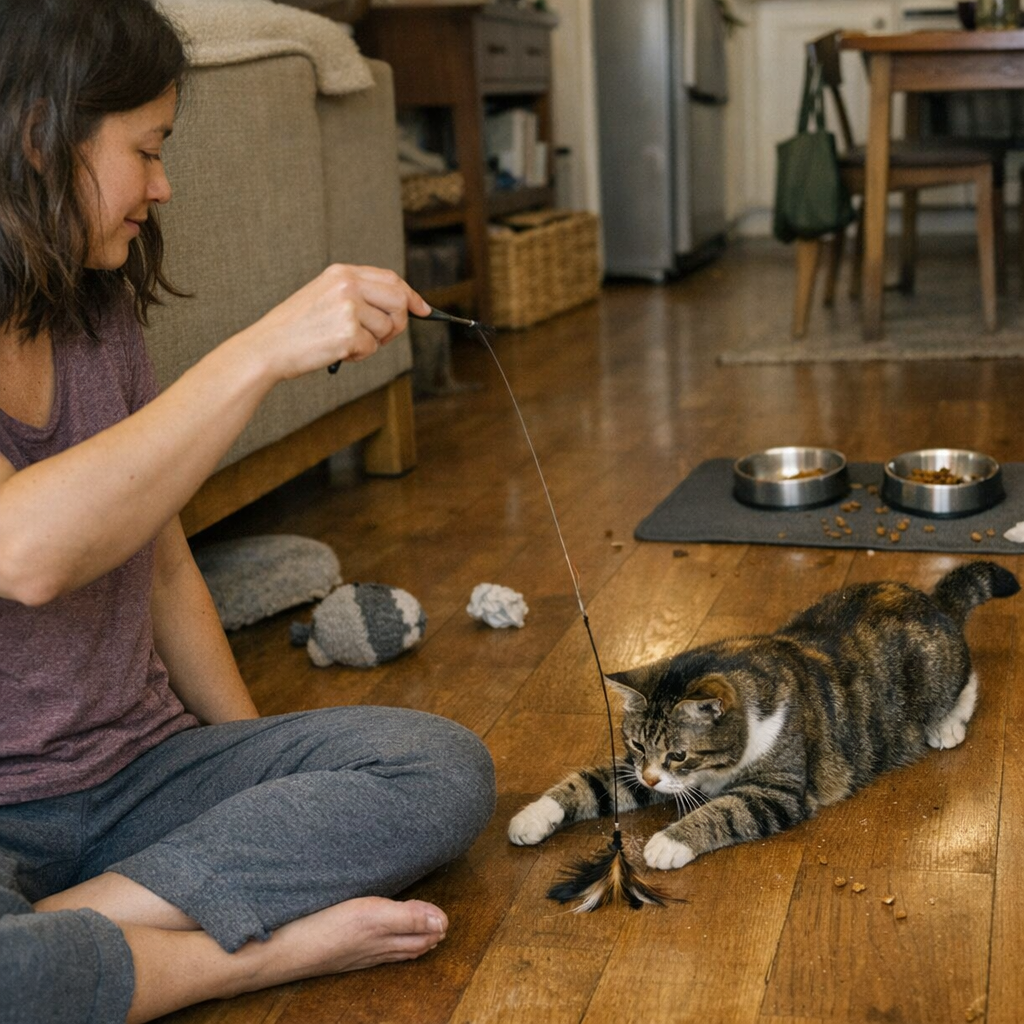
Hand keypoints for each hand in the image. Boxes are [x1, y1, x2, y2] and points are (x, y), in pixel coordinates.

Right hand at [240, 265, 430, 379]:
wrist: (268, 347)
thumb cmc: (296, 328)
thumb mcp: (325, 297)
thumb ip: (358, 296)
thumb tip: (399, 308)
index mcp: (342, 273)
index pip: (390, 278)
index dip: (411, 295)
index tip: (422, 309)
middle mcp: (347, 285)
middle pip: (399, 300)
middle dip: (399, 322)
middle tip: (385, 337)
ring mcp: (349, 308)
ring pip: (387, 328)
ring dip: (372, 343)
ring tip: (344, 343)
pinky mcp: (348, 333)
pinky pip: (372, 348)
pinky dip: (358, 355)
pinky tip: (336, 352)